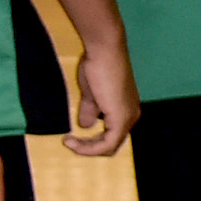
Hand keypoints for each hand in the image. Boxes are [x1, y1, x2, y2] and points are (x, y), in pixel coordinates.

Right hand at [68, 30, 138, 156]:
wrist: (105, 51)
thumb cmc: (99, 66)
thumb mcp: (91, 94)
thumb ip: (90, 110)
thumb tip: (85, 126)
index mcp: (126, 109)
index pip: (112, 135)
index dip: (91, 141)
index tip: (71, 137)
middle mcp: (132, 116)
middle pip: (112, 144)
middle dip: (89, 147)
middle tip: (70, 142)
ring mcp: (128, 118)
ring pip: (109, 146)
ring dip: (87, 148)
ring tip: (69, 141)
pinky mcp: (121, 119)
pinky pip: (107, 143)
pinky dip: (89, 147)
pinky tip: (73, 141)